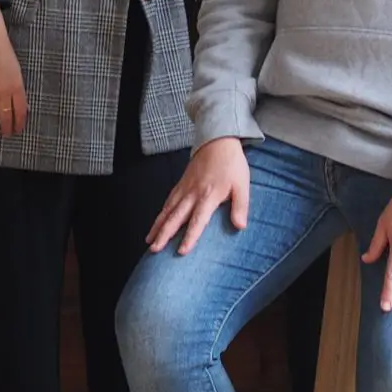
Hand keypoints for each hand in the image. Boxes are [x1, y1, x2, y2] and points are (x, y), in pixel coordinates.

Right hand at [0, 2, 27, 134]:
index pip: (20, 111)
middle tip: (6, 134)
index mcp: (17, 87)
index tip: (18, 130)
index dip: (19, 123)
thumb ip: (19, 90)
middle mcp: (4, 91)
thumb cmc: (6, 54)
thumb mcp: (17, 72)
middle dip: (7, 127)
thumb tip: (24, 106)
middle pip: (6, 115)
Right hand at [147, 139, 248, 253]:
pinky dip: (160, 214)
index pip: (197, 220)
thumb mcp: (242, 185)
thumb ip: (240, 206)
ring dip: (158, 227)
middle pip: (175, 217)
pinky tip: (156, 223)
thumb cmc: (231, 164)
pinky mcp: (180, 184)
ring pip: (168, 211)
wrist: (218, 141)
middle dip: (164, 235)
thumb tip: (240, 226)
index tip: (182, 251)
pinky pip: (168, 202)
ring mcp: (184, 189)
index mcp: (209, 195)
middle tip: (155, 249)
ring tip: (150, 241)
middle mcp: (193, 194)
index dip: (190, 236)